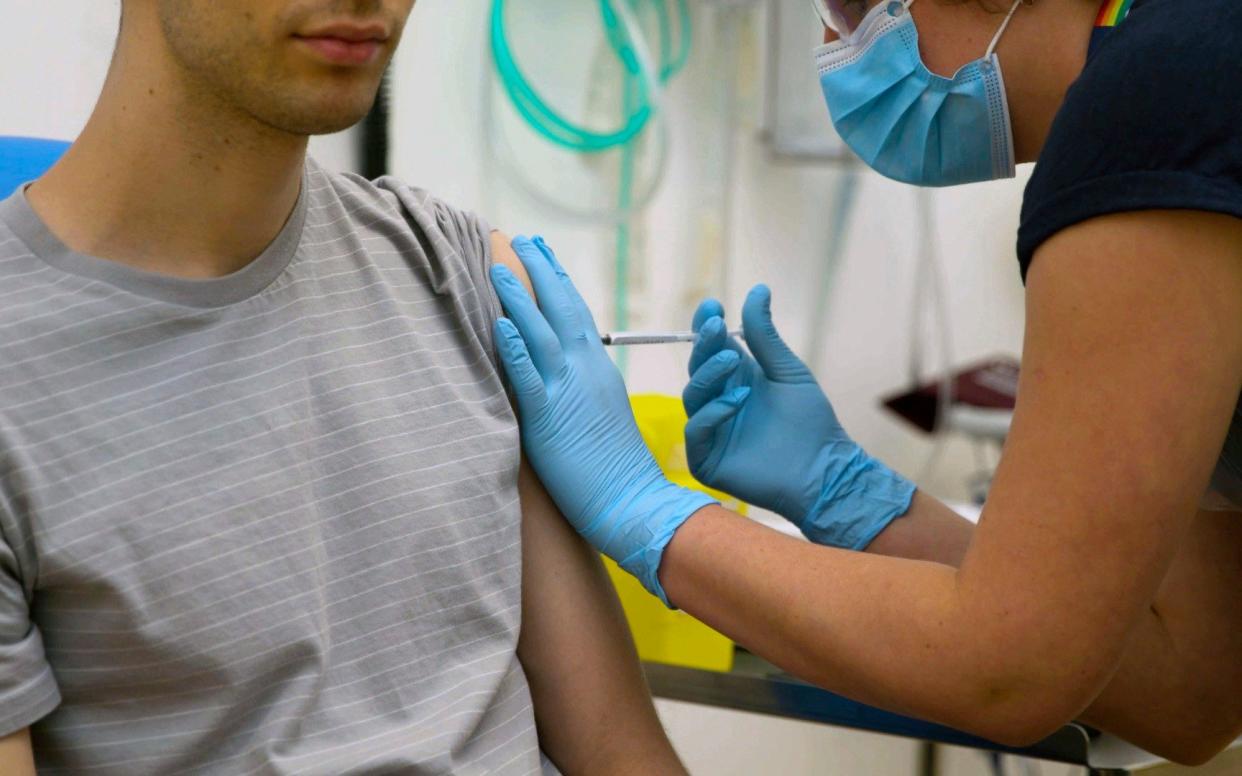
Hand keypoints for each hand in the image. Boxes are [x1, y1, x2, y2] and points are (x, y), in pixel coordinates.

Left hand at [490, 236, 715, 604]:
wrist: (633, 501)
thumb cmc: (616, 467)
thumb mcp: (601, 413)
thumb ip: (580, 387)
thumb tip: (557, 373)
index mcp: (598, 369)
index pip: (577, 313)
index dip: (558, 282)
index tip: (544, 254)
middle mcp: (586, 371)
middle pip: (562, 309)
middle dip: (541, 271)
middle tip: (523, 240)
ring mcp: (569, 392)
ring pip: (541, 333)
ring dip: (519, 298)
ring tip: (498, 268)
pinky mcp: (550, 419)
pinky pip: (530, 377)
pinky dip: (515, 349)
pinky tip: (501, 325)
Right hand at [682, 285, 914, 548]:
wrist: (824, 469)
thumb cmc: (810, 422)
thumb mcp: (787, 370)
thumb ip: (765, 335)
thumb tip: (758, 289)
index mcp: (736, 380)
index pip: (710, 349)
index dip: (704, 327)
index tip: (711, 305)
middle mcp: (718, 402)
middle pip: (697, 368)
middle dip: (704, 346)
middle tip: (715, 326)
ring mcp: (711, 431)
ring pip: (692, 396)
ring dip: (709, 376)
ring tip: (735, 364)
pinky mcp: (707, 459)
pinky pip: (696, 430)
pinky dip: (713, 412)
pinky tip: (737, 400)